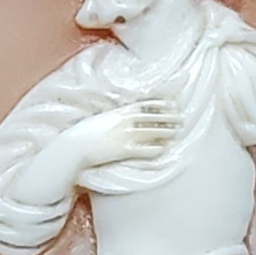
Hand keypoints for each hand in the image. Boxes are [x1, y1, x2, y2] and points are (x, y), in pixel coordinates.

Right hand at [63, 99, 177, 173]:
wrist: (74, 146)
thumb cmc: (85, 133)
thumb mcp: (102, 119)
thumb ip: (116, 116)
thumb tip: (125, 116)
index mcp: (120, 111)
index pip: (147, 104)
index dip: (163, 104)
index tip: (173, 104)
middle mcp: (125, 121)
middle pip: (154, 117)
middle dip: (170, 117)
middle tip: (181, 119)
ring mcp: (126, 135)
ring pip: (153, 131)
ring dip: (167, 131)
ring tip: (176, 132)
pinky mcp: (124, 150)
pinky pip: (145, 149)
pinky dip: (156, 148)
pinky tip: (163, 148)